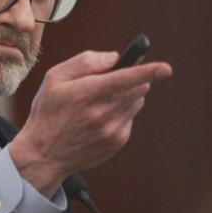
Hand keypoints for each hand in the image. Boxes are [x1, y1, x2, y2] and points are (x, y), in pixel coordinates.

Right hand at [9, 50, 171, 195]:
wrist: (44, 154)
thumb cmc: (48, 112)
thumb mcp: (54, 79)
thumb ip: (85, 61)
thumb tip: (114, 58)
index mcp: (86, 94)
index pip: (123, 79)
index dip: (147, 72)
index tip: (166, 69)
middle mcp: (101, 113)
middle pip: (137, 87)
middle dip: (131, 78)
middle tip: (110, 81)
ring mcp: (111, 130)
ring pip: (136, 101)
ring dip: (126, 95)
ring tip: (100, 102)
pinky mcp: (117, 141)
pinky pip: (130, 117)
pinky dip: (121, 112)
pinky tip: (99, 119)